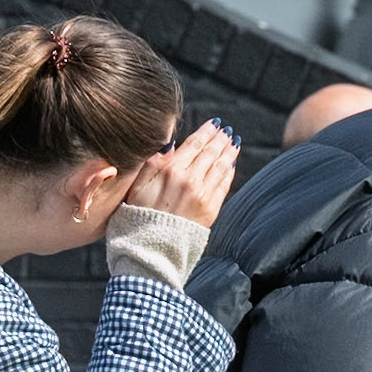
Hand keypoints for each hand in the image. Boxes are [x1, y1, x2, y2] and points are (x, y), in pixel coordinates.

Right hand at [123, 119, 239, 228]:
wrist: (150, 249)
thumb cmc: (138, 217)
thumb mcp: (137, 186)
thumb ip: (153, 163)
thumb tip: (170, 144)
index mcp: (171, 171)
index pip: (194, 144)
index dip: (206, 131)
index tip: (214, 123)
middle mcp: (190, 180)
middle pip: (210, 153)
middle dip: (220, 139)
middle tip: (226, 130)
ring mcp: (203, 195)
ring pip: (220, 167)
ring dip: (229, 152)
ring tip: (234, 142)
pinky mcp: (211, 210)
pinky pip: (224, 186)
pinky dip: (229, 173)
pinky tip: (231, 166)